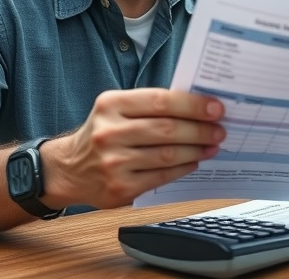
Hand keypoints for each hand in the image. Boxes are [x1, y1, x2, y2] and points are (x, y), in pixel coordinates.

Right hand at [41, 88, 225, 208]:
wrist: (68, 169)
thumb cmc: (101, 133)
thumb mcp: (115, 109)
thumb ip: (150, 106)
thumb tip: (197, 106)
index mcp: (110, 104)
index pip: (160, 101)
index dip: (192, 105)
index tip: (216, 108)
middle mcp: (109, 132)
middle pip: (167, 129)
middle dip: (200, 130)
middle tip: (220, 130)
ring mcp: (113, 162)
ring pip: (167, 155)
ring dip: (196, 150)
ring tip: (211, 146)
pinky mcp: (120, 188)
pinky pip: (161, 176)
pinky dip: (182, 168)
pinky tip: (193, 161)